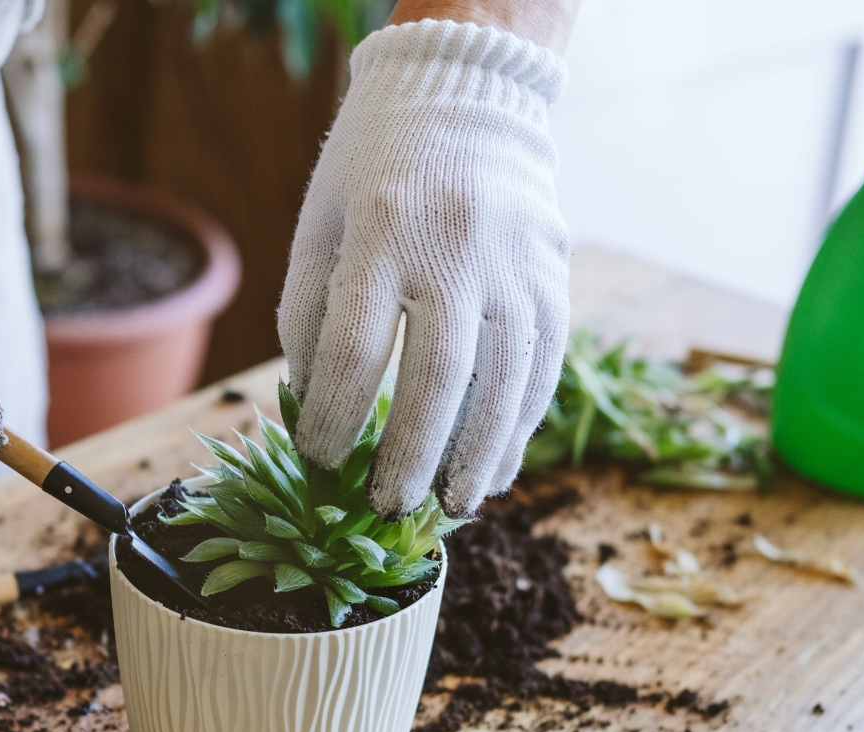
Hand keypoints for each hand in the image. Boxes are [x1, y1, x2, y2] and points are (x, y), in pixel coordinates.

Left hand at [277, 20, 570, 518]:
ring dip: (478, 456)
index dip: (332, 415)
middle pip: (437, 376)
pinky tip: (498, 466)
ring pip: (504, 381)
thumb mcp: (320, 220)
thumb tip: (311, 404)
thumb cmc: (373, 167)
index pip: (353, 346)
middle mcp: (455, 247)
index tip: (318, 459)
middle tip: (387, 506)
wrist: (465, 94)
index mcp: (380, 228)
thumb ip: (310, 309)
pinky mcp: (553, 277)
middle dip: (409, 453)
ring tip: (453, 505)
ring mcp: (515, 264)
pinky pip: (543, 366)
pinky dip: (521, 425)